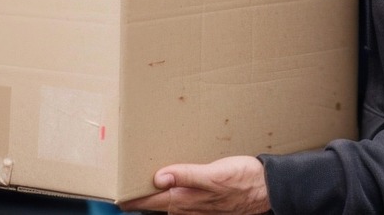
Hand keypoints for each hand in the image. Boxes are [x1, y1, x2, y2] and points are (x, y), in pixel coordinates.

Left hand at [118, 156, 269, 213]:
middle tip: (126, 184)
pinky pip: (183, 200)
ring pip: (169, 203)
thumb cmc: (243, 180)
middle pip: (156, 204)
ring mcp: (197, 208)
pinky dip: (173, 193)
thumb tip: (159, 177)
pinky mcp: (207, 204)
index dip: (131, 198)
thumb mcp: (214, 174)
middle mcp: (187, 208)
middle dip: (141, 195)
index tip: (116, 193)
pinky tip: (174, 182)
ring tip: (146, 181)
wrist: (268, 189)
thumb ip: (186, 175)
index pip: (149, 202)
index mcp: (185, 200)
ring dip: (157, 194)